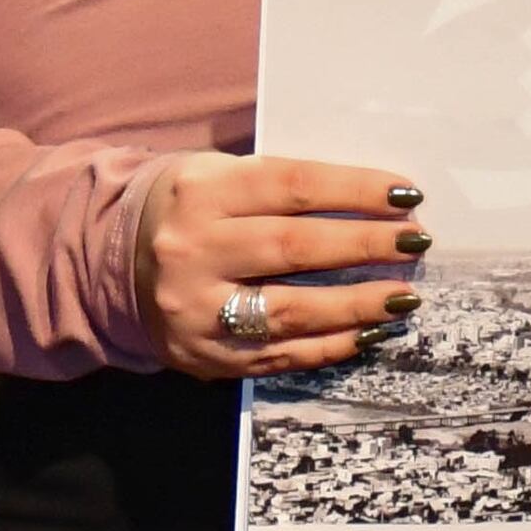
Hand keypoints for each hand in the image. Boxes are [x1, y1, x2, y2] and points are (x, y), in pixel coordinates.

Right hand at [139, 157, 430, 378]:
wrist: (114, 261)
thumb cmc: (191, 209)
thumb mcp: (218, 175)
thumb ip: (281, 185)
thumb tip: (374, 202)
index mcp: (201, 192)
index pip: (291, 186)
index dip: (354, 190)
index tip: (405, 196)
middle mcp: (194, 249)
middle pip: (295, 248)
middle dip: (365, 245)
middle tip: (415, 242)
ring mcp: (198, 309)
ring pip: (292, 310)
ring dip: (357, 304)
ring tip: (405, 296)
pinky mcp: (205, 355)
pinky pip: (281, 354)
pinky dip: (331, 345)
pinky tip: (370, 332)